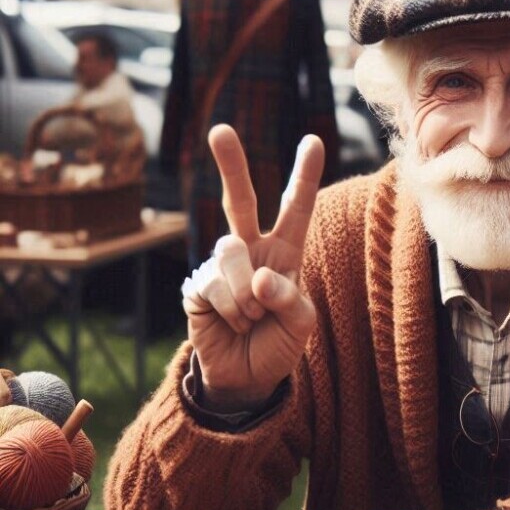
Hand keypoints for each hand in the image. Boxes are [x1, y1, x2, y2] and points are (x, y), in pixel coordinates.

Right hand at [181, 125, 324, 409]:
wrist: (248, 378)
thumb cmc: (279, 344)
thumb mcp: (302, 323)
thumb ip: (289, 297)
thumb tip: (258, 277)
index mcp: (284, 253)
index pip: (295, 209)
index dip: (304, 176)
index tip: (313, 140)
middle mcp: (250, 250)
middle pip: (239, 200)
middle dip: (230, 165)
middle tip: (220, 130)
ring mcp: (220, 266)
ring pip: (231, 251)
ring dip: (247, 292)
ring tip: (252, 317)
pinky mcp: (197, 285)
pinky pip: (214, 283)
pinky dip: (232, 308)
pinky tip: (233, 323)